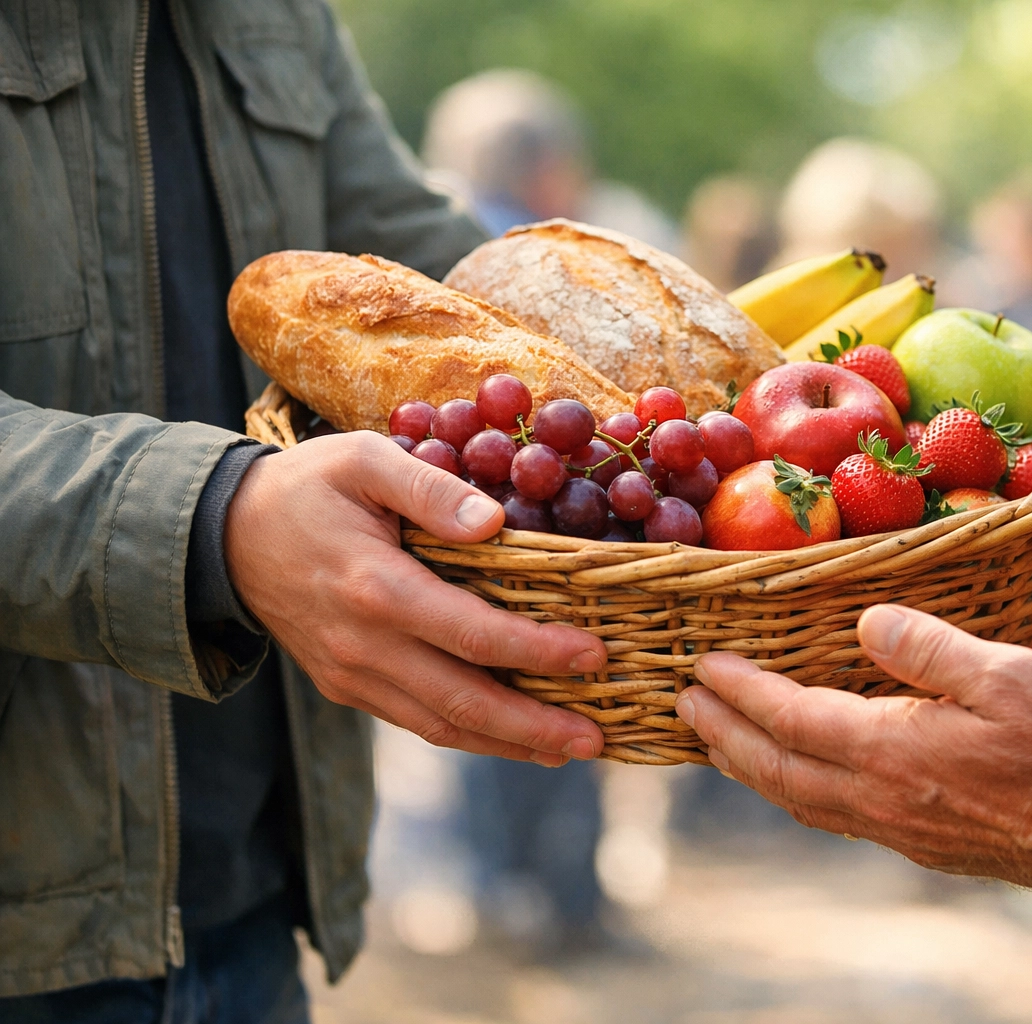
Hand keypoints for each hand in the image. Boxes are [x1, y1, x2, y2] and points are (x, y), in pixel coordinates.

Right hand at [225, 431, 606, 765]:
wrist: (224, 535)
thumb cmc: (307, 487)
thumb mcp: (364, 460)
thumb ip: (430, 489)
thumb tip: (493, 521)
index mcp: (375, 587)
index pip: (472, 633)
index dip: (537, 651)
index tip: (593, 656)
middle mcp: (363, 644)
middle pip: (462, 700)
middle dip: (535, 726)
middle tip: (595, 739)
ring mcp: (351, 674)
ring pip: (440, 724)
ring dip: (508, 743)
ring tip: (567, 748)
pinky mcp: (345, 686)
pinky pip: (414, 719)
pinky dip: (468, 733)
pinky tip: (512, 736)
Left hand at [676, 605, 1031, 888]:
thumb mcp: (1007, 673)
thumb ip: (927, 647)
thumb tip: (863, 619)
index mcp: (891, 752)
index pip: (791, 719)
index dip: (741, 693)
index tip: (702, 668)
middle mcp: (883, 800)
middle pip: (779, 771)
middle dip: (726, 737)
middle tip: (684, 707)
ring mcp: (904, 829)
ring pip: (805, 801)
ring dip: (756, 769)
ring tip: (725, 743)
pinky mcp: (929, 844)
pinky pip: (839, 816)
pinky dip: (801, 790)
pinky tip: (808, 777)